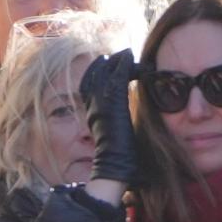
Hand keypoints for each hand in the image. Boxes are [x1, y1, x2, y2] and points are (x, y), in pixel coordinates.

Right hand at [78, 49, 139, 188]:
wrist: (114, 166)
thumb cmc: (117, 158)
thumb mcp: (113, 134)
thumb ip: (114, 121)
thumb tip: (123, 119)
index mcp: (92, 111)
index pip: (90, 83)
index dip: (101, 71)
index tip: (114, 65)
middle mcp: (93, 104)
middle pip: (97, 73)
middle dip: (109, 62)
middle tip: (124, 56)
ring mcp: (102, 102)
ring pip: (106, 72)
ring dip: (118, 62)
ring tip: (129, 55)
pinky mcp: (114, 103)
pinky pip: (118, 77)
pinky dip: (124, 66)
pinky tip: (131, 59)